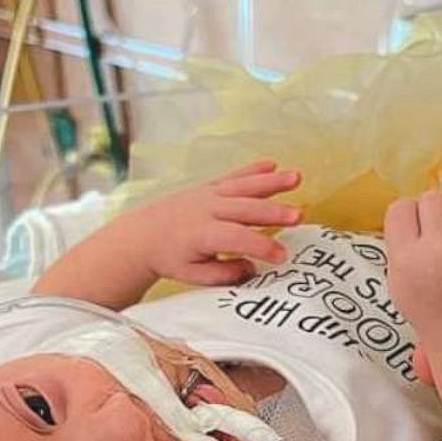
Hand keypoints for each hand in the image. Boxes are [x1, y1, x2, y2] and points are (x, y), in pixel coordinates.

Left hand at [114, 159, 302, 286]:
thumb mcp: (194, 275)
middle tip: (299, 215)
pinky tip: (273, 165)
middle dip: (274, 211)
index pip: (238, 239)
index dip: (262, 247)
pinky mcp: (209, 187)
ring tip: (296, 178)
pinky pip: (234, 177)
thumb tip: (252, 269)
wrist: (143, 236)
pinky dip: (253, 170)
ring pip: (243, 187)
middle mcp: (206, 210)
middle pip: (245, 209)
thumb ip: (224, 273)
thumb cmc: (170, 257)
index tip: (282, 256)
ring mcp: (208, 195)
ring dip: (271, 182)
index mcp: (202, 235)